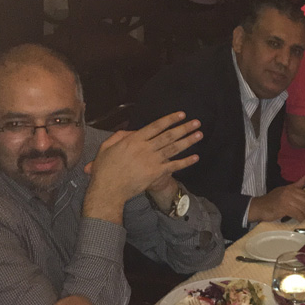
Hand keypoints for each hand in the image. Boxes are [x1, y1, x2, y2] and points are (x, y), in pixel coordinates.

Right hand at [84, 113, 201, 218]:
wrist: (108, 189)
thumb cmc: (105, 169)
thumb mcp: (106, 147)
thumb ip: (119, 136)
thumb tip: (131, 132)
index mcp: (134, 140)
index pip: (156, 126)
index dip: (170, 119)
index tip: (181, 115)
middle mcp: (145, 148)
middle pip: (169, 135)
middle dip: (184, 128)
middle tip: (196, 122)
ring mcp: (152, 161)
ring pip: (174, 148)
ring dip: (188, 141)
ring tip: (199, 134)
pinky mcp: (156, 173)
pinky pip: (174, 166)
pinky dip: (185, 162)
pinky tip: (196, 157)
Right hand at [249, 177, 304, 222]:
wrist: (259, 207)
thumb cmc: (272, 200)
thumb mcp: (284, 190)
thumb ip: (296, 185)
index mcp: (291, 188)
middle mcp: (289, 192)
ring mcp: (286, 200)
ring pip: (302, 208)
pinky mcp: (283, 208)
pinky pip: (297, 214)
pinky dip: (300, 218)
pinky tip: (299, 219)